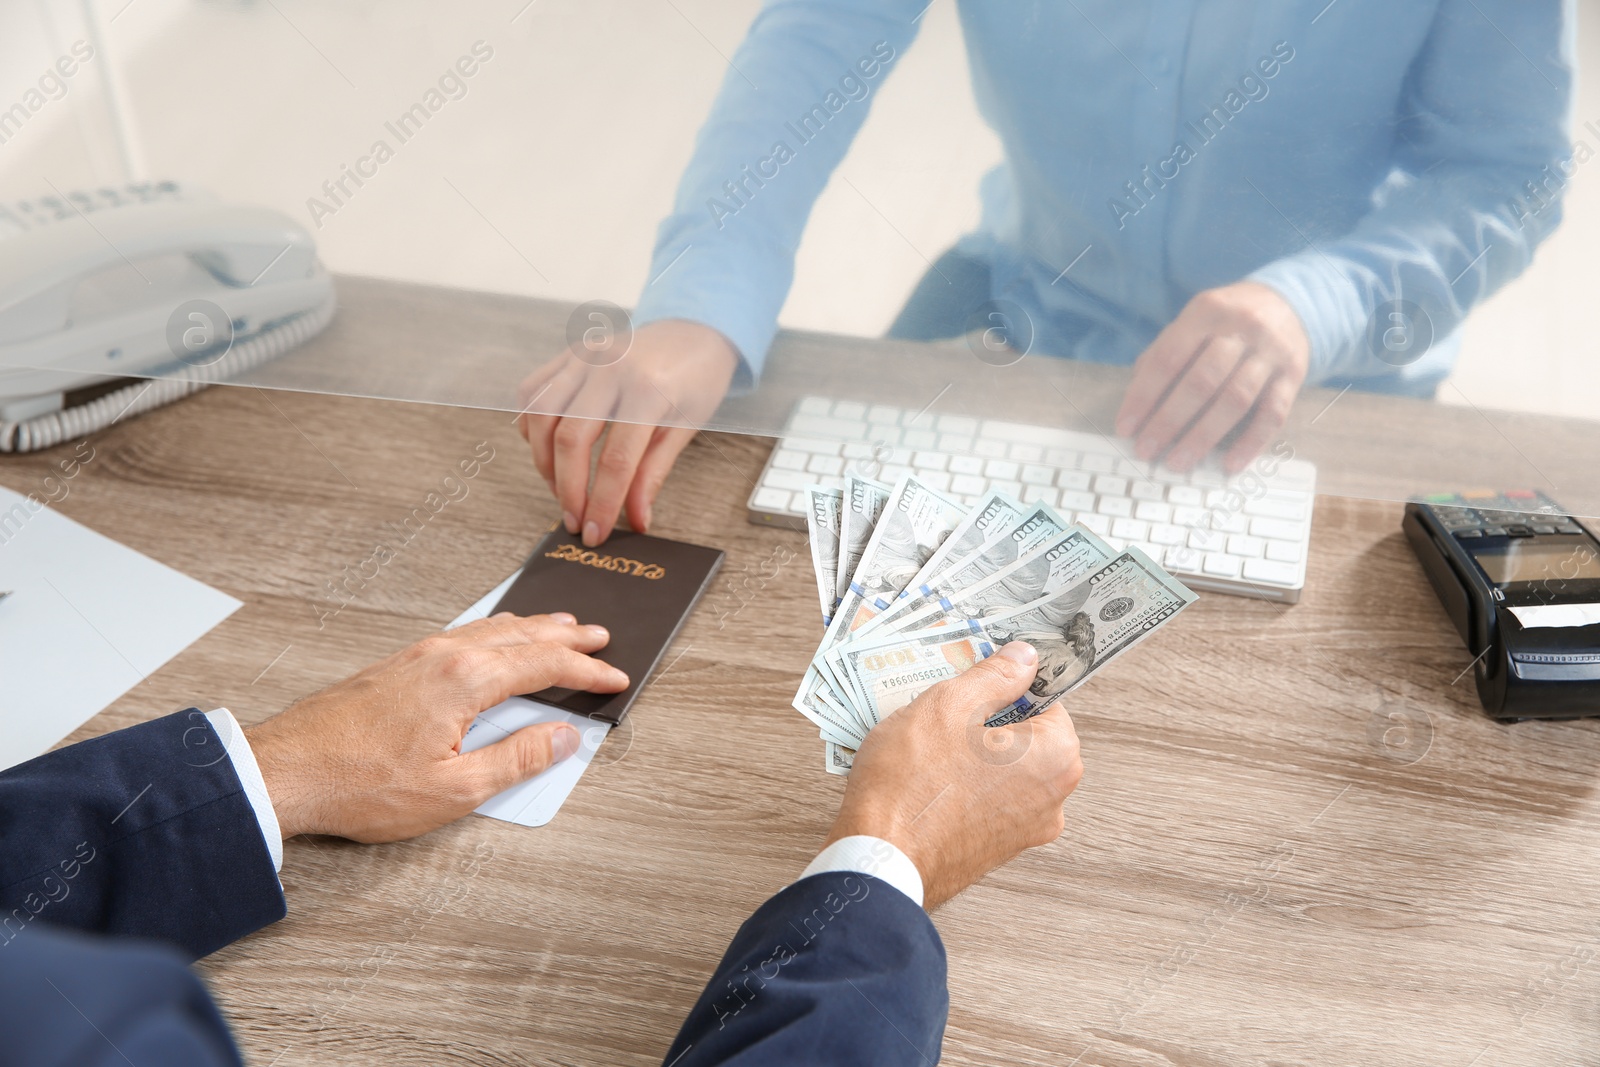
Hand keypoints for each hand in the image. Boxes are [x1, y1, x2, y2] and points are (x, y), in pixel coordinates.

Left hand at [244, 613, 628, 842]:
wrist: (285, 771)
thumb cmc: (360, 784)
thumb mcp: (454, 788)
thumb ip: (516, 758)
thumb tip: (562, 737)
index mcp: (466, 681)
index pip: (545, 665)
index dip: (587, 672)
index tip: (614, 677)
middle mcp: (443, 656)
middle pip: (522, 635)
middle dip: (567, 637)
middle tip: (600, 637)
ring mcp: (416, 656)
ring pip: (491, 628)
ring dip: (532, 627)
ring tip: (558, 627)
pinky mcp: (395, 665)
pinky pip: (462, 633)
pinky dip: (496, 631)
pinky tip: (493, 638)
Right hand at [518, 319, 738, 545]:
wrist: (694, 327)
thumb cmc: (695, 378)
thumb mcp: (684, 427)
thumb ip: (654, 473)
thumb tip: (635, 519)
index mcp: (649, 389)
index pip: (616, 460)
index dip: (601, 503)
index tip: (595, 533)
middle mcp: (610, 368)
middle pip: (571, 440)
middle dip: (568, 490)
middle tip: (574, 521)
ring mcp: (584, 357)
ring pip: (542, 416)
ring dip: (545, 462)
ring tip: (561, 489)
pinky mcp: (568, 353)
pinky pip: (533, 392)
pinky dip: (533, 426)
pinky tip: (549, 449)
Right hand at [824, 642, 1083, 908]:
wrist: (879, 861)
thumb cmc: (913, 784)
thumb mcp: (950, 704)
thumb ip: (995, 676)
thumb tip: (1023, 658)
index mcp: (1056, 758)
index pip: (1047, 700)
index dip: (1007, 684)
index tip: (975, 680)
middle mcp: (1053, 799)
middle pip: (1026, 736)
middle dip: (986, 719)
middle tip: (943, 710)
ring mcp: (1025, 830)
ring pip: (1003, 769)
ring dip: (971, 752)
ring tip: (926, 745)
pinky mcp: (995, 850)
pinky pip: (986, 799)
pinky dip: (962, 784)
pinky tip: (925, 777)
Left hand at [1115, 281, 1308, 473]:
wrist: (1289, 304)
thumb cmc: (1226, 322)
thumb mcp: (1194, 322)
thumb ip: (1163, 354)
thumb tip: (1135, 404)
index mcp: (1206, 312)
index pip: (1168, 359)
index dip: (1143, 396)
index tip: (1125, 428)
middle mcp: (1241, 328)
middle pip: (1201, 381)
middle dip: (1169, 421)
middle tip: (1146, 450)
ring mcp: (1271, 351)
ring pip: (1235, 400)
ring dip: (1203, 437)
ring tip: (1179, 462)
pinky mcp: (1294, 374)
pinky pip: (1273, 414)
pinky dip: (1251, 443)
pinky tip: (1229, 464)